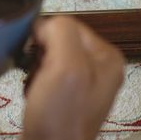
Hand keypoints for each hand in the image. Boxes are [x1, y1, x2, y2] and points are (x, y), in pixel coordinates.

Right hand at [20, 17, 123, 139]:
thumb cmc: (60, 116)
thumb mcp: (66, 66)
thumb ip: (61, 32)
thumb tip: (43, 24)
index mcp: (108, 56)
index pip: (70, 24)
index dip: (47, 35)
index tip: (36, 55)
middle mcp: (100, 69)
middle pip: (59, 40)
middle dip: (40, 54)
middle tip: (37, 73)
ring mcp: (83, 86)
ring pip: (49, 57)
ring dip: (35, 68)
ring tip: (34, 86)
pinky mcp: (66, 100)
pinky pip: (45, 76)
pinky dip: (33, 82)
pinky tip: (32, 94)